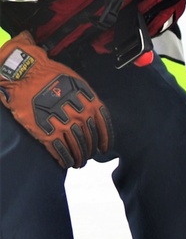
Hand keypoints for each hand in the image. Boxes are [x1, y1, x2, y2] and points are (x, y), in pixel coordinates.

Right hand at [0, 31, 112, 166]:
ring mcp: (64, 126)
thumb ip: (86, 99)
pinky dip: (64, 159)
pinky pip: (60, 151)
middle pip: (90, 140)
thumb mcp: (77, 83)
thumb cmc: (51, 74)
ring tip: (79, 163)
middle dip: (90, 151)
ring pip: (77, 148)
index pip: (103, 126)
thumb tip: (91, 112)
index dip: (105, 140)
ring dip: (79, 158)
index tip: (105, 148)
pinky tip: (66, 163)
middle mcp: (80, 116)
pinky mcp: (47, 133)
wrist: (27, 75)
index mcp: (90, 103)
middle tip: (88, 156)